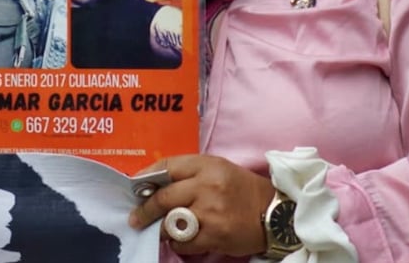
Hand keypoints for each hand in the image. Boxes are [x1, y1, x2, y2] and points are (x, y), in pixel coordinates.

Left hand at [129, 155, 273, 257]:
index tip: (134, 186)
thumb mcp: (218, 169)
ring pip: (171, 223)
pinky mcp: (215, 235)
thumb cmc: (242, 189)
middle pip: (163, 197)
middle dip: (145, 209)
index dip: (146, 176)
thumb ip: (189, 173)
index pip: (167, 167)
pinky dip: (179, 243)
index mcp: (207, 165)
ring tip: (162, 229)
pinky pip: (183, 242)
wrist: (274, 213)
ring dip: (162, 228)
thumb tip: (155, 184)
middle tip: (136, 218)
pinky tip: (184, 239)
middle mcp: (207, 186)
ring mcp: (210, 212)